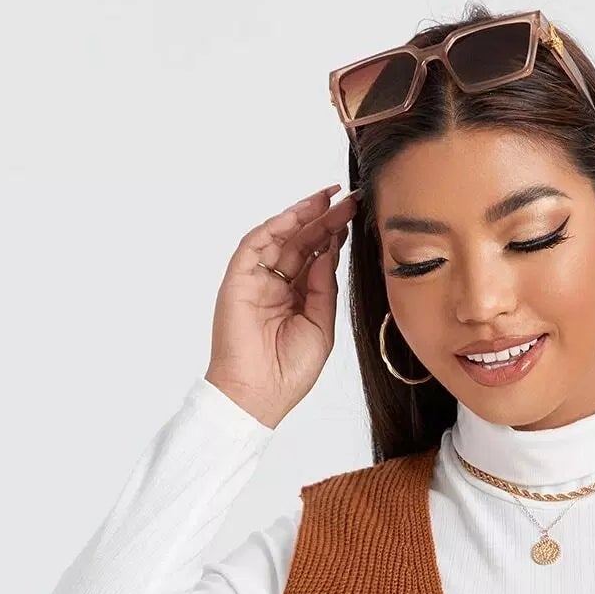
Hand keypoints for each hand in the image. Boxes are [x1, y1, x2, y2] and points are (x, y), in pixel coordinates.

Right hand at [204, 184, 359, 428]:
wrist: (259, 395)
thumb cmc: (289, 371)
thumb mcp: (321, 326)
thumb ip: (325, 288)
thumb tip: (331, 250)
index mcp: (299, 297)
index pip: (318, 257)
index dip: (336, 235)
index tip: (356, 215)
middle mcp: (278, 284)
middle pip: (302, 242)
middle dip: (324, 218)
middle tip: (348, 198)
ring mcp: (257, 280)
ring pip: (279, 238)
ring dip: (301, 215)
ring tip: (326, 198)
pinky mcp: (238, 280)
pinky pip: (255, 245)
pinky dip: (274, 228)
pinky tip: (296, 216)